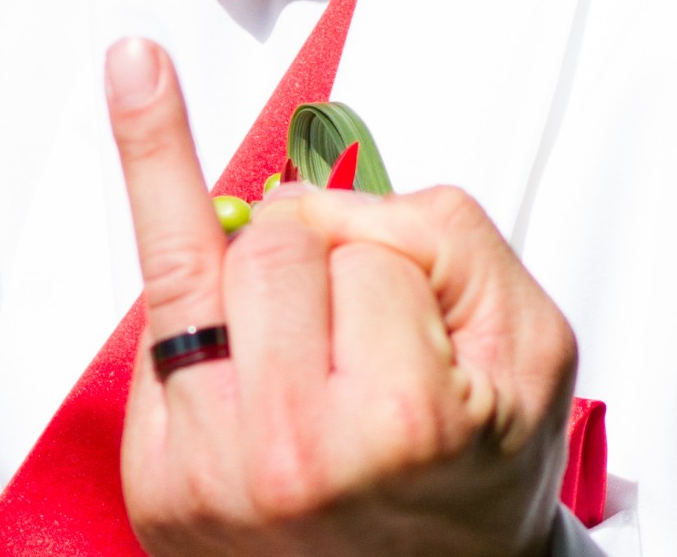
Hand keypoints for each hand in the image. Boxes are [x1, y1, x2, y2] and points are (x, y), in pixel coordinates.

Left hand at [105, 39, 576, 556]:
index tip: (401, 300)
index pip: (361, 245)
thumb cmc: (478, 467)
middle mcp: (287, 457)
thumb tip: (301, 191)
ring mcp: (207, 477)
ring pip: (192, 273)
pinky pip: (151, 336)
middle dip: (314, 256)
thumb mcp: (526, 340)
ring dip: (246, 288)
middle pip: (262, 241)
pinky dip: (198, 330)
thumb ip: (442, 232)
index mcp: (396, 424)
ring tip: (302, 355)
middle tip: (356, 334)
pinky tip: (240, 364)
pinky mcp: (151, 486)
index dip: (391, 257)